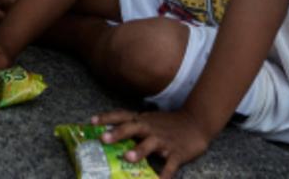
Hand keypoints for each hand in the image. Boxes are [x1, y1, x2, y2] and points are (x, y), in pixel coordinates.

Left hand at [93, 109, 215, 178]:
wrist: (197, 122)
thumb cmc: (169, 124)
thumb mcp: (150, 121)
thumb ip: (133, 127)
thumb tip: (109, 136)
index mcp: (143, 121)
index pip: (122, 116)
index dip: (107, 118)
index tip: (92, 122)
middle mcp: (151, 128)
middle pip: (133, 127)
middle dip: (118, 133)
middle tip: (103, 139)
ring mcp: (164, 141)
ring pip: (150, 144)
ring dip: (139, 150)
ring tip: (127, 157)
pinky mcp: (177, 153)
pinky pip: (170, 166)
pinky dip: (164, 175)